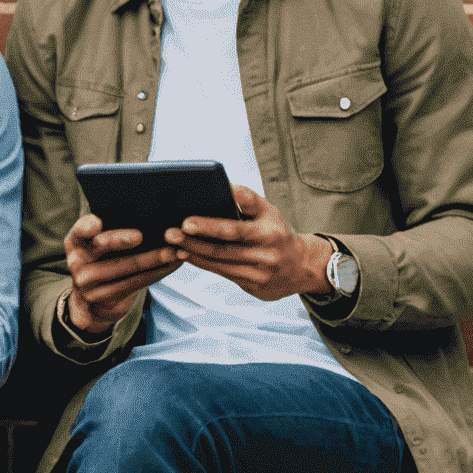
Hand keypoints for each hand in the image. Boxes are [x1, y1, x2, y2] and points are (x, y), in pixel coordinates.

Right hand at [62, 214, 177, 335]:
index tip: (98, 222)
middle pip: (102, 247)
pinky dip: (157, 273)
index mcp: (76, 242)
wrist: (91, 302)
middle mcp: (77, 261)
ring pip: (124, 267)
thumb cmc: (101, 263)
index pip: (79, 230)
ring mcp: (88, 282)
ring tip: (173, 251)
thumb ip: (109, 233)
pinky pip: (135, 283)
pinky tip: (172, 265)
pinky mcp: (105, 297)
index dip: (86, 226)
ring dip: (152, 258)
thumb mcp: (95, 248)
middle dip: (123, 240)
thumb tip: (149, 216)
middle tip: (142, 235)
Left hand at [165, 184, 332, 300]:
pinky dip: (201, 263)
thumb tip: (219, 186)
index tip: (187, 222)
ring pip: (220, 262)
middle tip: (170, 233)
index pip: (237, 227)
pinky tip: (185, 255)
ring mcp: (261, 271)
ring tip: (171, 244)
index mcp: (270, 229)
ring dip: (193, 253)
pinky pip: (222, 273)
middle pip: (223, 247)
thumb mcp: (267, 211)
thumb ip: (245, 199)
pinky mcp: (253, 285)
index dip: (211, 226)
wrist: (303, 267)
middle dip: (193, 241)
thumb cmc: (276, 232)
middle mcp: (267, 251)